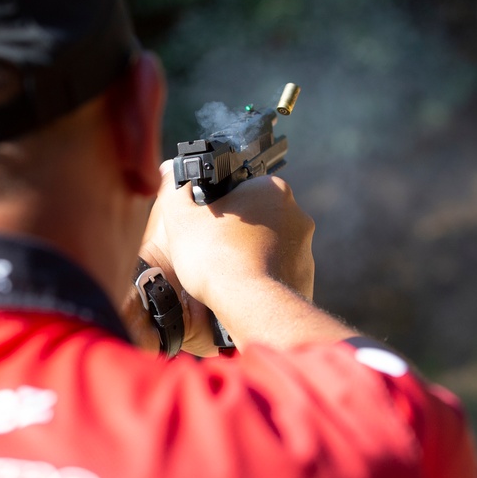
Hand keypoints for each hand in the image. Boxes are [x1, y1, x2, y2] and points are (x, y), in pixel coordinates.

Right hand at [136, 161, 318, 353]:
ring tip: (228, 270)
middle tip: (216, 246)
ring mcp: (305, 248)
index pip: (246, 189)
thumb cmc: (215, 256)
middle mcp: (296, 214)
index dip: (226, 204)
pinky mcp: (306, 277)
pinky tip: (244, 289)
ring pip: (272, 246)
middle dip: (241, 230)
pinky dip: (264, 279)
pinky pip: (280, 274)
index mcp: (272, 190)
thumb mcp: (182, 218)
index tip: (211, 221)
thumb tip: (170, 172)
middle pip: (261, 217)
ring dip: (254, 254)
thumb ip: (175, 191)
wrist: (248, 305)